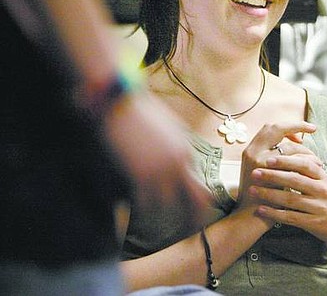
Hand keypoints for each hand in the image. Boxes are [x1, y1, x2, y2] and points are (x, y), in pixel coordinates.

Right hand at [104, 91, 210, 228]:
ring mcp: (161, 170)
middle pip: (195, 200)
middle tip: (188, 233)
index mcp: (186, 152)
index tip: (189, 216)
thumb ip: (175, 148)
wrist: (120, 101)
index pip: (198, 186)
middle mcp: (179, 163)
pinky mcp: (140, 174)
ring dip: (160, 220)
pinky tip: (135, 219)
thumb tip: (176, 161)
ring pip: (168, 206)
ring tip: (152, 230)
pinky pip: (144, 204)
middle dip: (194, 220)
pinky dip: (140, 214)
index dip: (194, 204)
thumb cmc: (141, 111)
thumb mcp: (168, 128)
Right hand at [236, 121, 318, 211]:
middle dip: (297, 126)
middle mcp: (252, 151)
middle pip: (277, 128)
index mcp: (251, 149)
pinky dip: (308, 162)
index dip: (287, 125)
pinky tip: (316, 167)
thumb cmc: (262, 195)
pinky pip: (295, 161)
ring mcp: (260, 161)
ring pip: (289, 146)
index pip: (269, 127)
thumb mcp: (265, 171)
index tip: (301, 130)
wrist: (251, 217)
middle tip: (313, 129)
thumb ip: (274, 158)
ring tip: (316, 159)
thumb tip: (296, 142)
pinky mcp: (270, 174)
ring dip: (306, 150)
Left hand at [249, 156, 326, 250]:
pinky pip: (290, 217)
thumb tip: (288, 155)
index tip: (268, 158)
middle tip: (254, 172)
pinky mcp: (313, 223)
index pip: (304, 165)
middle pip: (295, 180)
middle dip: (272, 175)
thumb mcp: (326, 184)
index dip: (286, 161)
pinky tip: (261, 210)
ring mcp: (318, 207)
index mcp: (323, 178)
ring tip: (252, 190)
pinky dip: (274, 213)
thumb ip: (310, 172)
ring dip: (269, 194)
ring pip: (290, 198)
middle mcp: (322, 191)